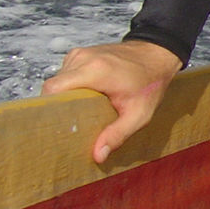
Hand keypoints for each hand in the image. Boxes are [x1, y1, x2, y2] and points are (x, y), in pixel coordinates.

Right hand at [42, 40, 182, 163]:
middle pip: (53, 87)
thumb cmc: (151, 83)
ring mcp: (81, 53)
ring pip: (59, 80)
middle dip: (62, 105)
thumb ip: (118, 134)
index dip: (52, 107)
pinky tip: (90, 94)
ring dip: (68, 95)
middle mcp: (83, 58)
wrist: (158, 55)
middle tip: (77, 120)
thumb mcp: (139, 114)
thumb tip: (98, 155)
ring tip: (87, 105)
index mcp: (94, 70)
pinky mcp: (81, 53)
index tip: (60, 123)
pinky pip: (67, 74)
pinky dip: (73, 85)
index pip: (53, 89)